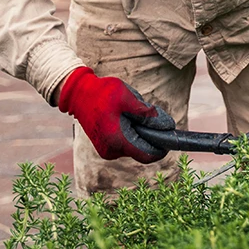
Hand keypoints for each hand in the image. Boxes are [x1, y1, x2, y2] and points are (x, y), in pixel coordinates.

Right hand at [57, 66, 174, 162]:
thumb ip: (146, 112)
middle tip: (151, 114)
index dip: (162, 148)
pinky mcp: (104, 146)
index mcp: (117, 141)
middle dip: (150, 134)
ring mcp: (106, 150)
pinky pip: (125, 143)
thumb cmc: (102, 93)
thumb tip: (166, 125)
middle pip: (142, 149)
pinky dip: (131, 132)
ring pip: (134, 145)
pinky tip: (126, 116)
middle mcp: (111, 151)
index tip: (170, 136)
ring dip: (140, 132)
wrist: (78, 93)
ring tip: (133, 112)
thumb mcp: (127, 97)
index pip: (147, 155)